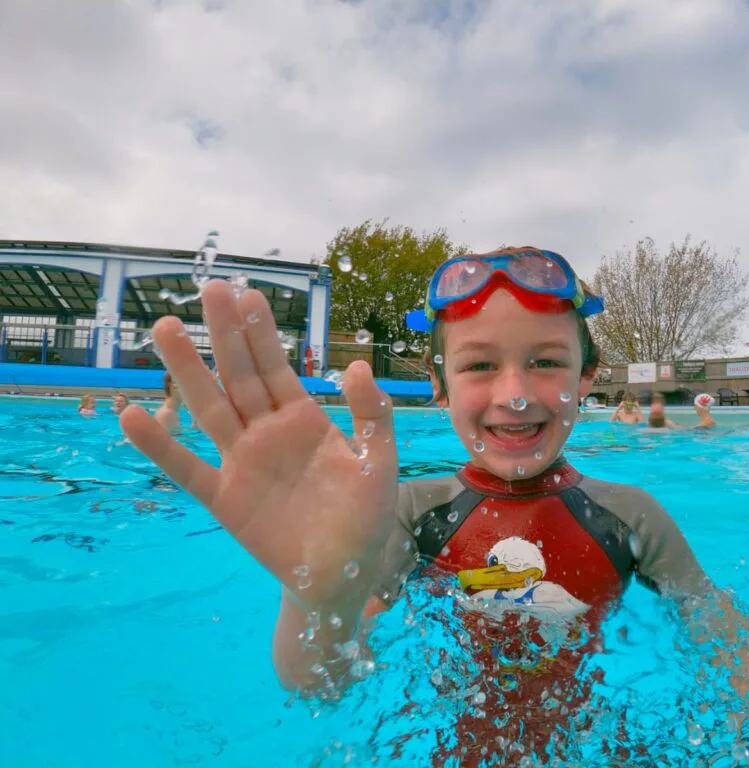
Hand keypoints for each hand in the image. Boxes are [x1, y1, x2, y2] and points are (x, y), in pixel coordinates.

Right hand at [119, 280, 397, 612]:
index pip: (277, 367)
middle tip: (208, 290)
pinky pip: (188, 468)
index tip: (247, 293)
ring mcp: (241, 463)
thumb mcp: (378, 462)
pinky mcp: (225, 498)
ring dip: (188, 371)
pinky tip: (132, 414)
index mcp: (304, 420)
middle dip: (225, 334)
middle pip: (239, 375)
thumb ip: (370, 415)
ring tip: (164, 330)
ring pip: (209, 408)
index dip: (261, 332)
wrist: (344, 575)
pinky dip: (160, 446)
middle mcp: (267, 433)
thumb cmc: (364, 517)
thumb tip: (356, 364)